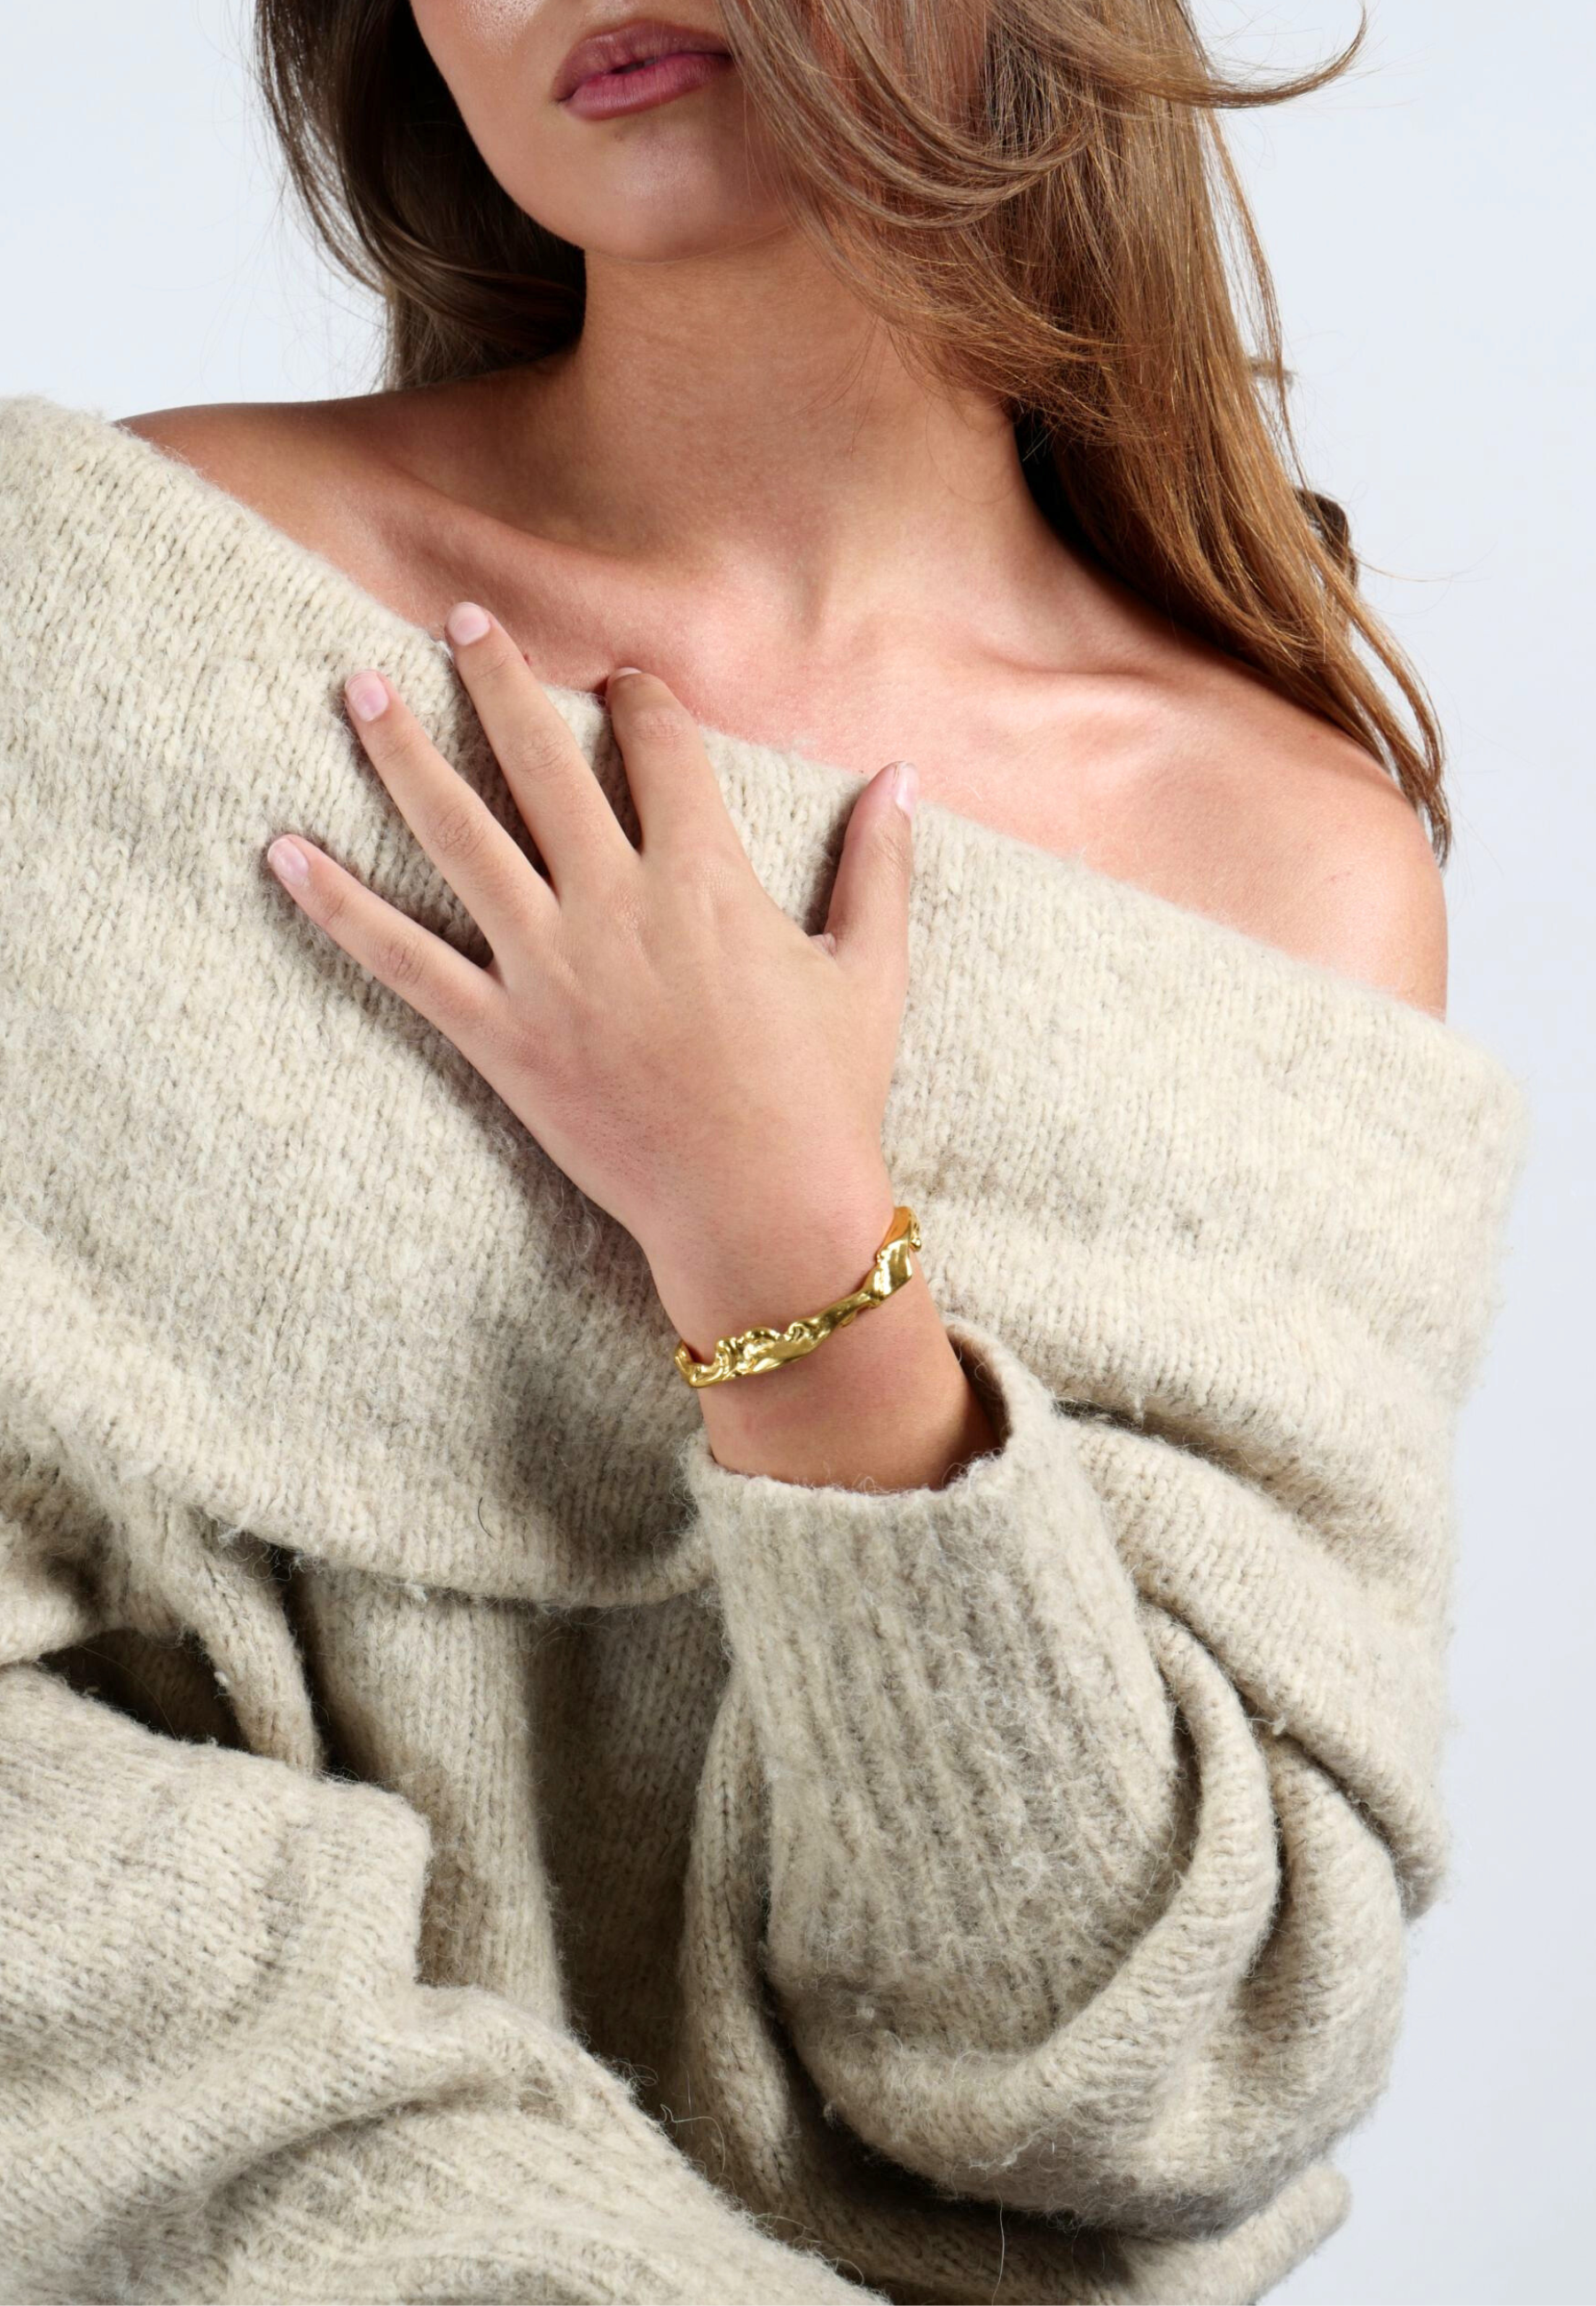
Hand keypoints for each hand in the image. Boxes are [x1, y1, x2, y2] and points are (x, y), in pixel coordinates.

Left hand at [264, 602, 920, 1305]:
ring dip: (402, 754)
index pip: (658, 747)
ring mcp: (548, 969)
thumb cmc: (826, 1097)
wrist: (764, 1213)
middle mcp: (615, 903)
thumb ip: (879, 867)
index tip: (620, 678)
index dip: (637, 697)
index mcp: (706, 879)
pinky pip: (403, 959)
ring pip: (458, 835)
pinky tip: (283, 853)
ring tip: (359, 689)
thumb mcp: (870, 973)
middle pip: (541, 760)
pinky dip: (337, 907)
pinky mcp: (500, 1036)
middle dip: (498, 679)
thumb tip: (902, 778)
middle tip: (462, 621)